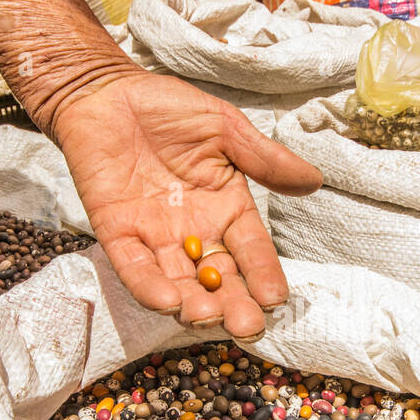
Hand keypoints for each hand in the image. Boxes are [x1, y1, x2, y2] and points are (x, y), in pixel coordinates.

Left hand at [50, 72, 320, 337]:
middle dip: (232, 305)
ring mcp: (154, 236)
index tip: (275, 298)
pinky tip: (166, 300)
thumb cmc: (168, 107)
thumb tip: (314, 180)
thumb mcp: (225, 128)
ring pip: (177, 281)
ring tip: (207, 318)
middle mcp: (194, 231)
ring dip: (192, 303)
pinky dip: (148, 285)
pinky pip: (133, 266)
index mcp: (226, 208)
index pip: (251, 249)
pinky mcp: (116, 232)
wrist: (105, 91)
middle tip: (246, 328)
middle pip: (219, 278)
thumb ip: (264, 158)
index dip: (263, 273)